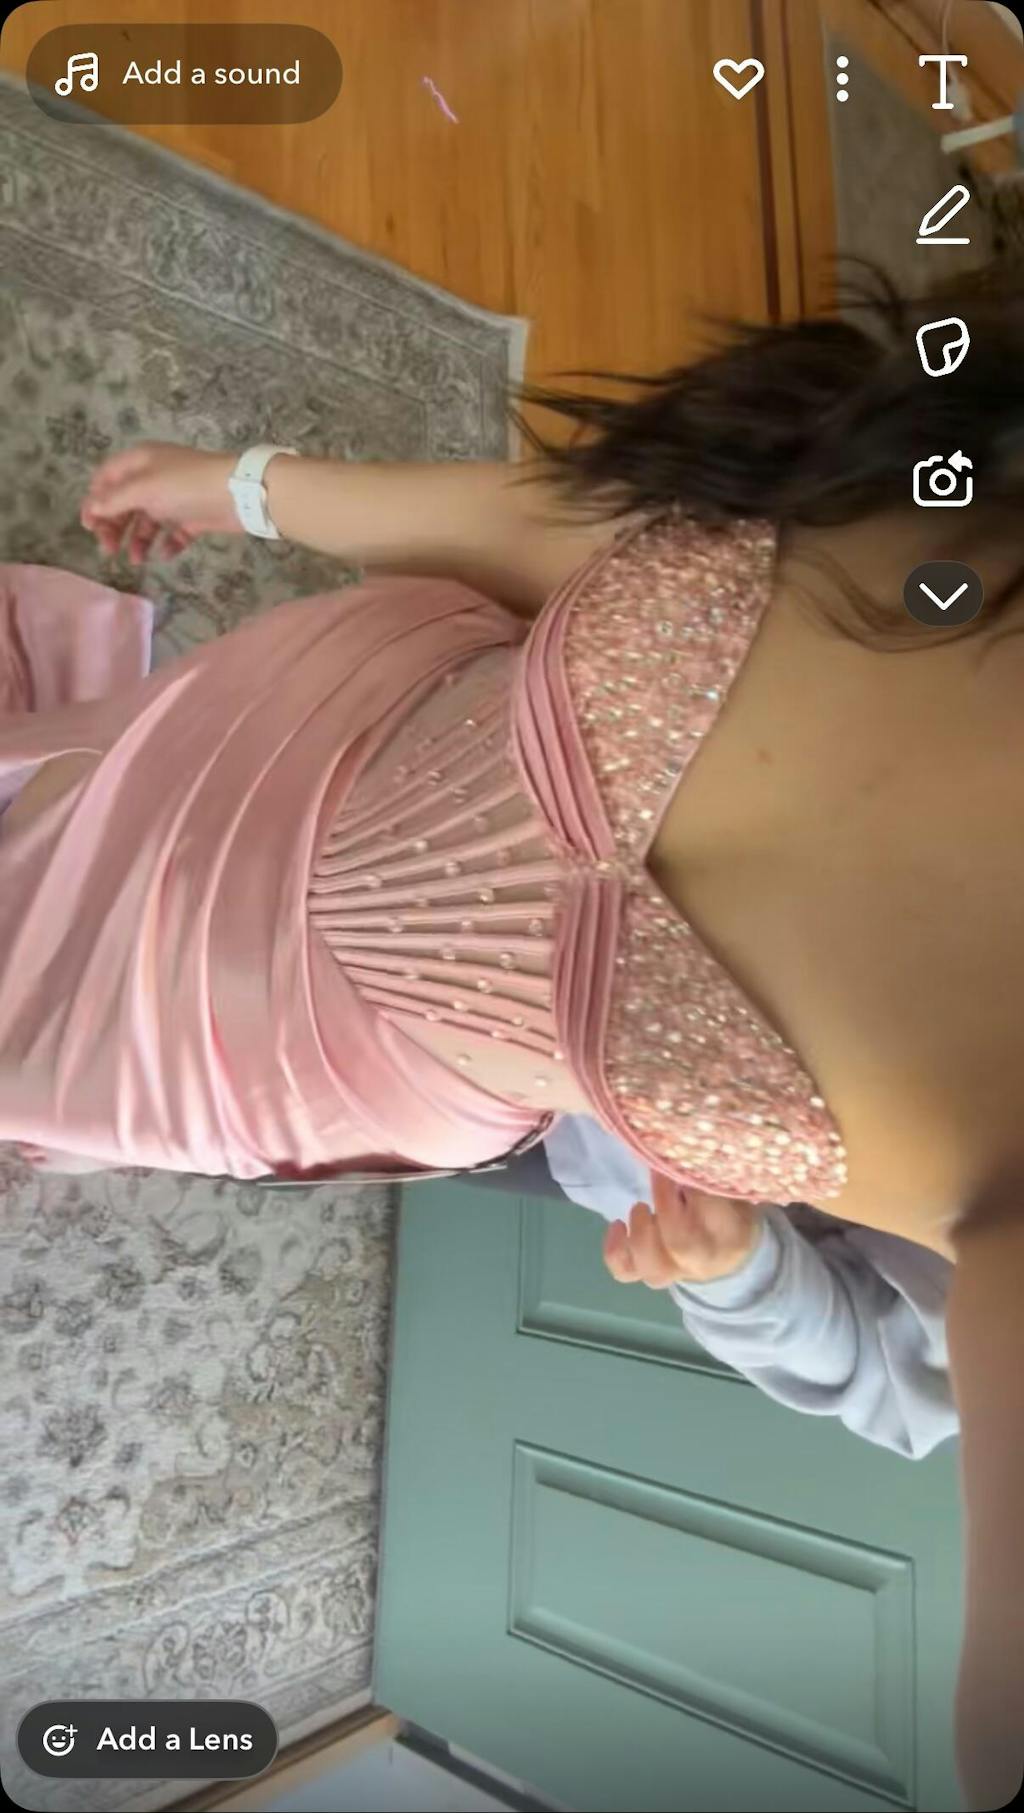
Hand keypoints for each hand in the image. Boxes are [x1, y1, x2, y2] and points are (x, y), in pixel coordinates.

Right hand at [79, 441, 238, 564]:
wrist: (238, 493)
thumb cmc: (186, 485)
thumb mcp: (144, 488)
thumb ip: (115, 499)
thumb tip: (92, 508)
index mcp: (139, 462)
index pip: (106, 478)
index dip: (95, 501)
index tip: (90, 528)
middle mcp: (154, 477)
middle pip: (124, 503)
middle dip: (115, 526)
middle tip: (110, 550)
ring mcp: (175, 497)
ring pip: (147, 520)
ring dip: (138, 540)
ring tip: (137, 560)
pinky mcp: (194, 516)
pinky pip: (173, 532)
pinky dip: (166, 544)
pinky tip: (164, 554)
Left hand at [603, 1170, 762, 1286]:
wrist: (731, 1253)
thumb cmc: (731, 1208)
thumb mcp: (729, 1185)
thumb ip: (709, 1171)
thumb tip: (681, 1147)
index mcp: (733, 1232)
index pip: (715, 1212)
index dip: (693, 1184)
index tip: (679, 1158)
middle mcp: (705, 1260)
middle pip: (680, 1244)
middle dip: (663, 1206)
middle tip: (659, 1175)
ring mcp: (676, 1271)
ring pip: (654, 1266)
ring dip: (640, 1234)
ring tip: (640, 1208)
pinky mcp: (652, 1272)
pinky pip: (627, 1272)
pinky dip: (615, 1251)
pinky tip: (618, 1226)